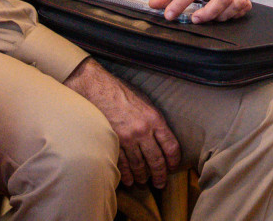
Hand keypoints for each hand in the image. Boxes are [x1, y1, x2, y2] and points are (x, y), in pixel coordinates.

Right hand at [63, 57, 178, 186]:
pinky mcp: (113, 143)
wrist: (99, 89)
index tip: (173, 167)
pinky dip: (126, 175)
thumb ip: (154, 121)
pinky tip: (129, 180)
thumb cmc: (123, 94)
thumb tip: (162, 138)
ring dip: (142, 177)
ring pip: (139, 165)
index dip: (174, 160)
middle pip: (156, 160)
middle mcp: (143, 130)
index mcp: (155, 119)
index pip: (171, 145)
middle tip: (160, 183)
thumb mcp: (146, 103)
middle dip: (160, 174)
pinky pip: (122, 165)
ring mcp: (127, 139)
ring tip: (144, 182)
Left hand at [148, 0, 251, 22]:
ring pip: (235, 2)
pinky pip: (243, 5)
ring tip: (208, 18)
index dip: (180, 4)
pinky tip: (223, 16)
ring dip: (222, 15)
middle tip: (195, 19)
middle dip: (209, 12)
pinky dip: (236, 13)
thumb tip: (155, 4)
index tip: (169, 15)